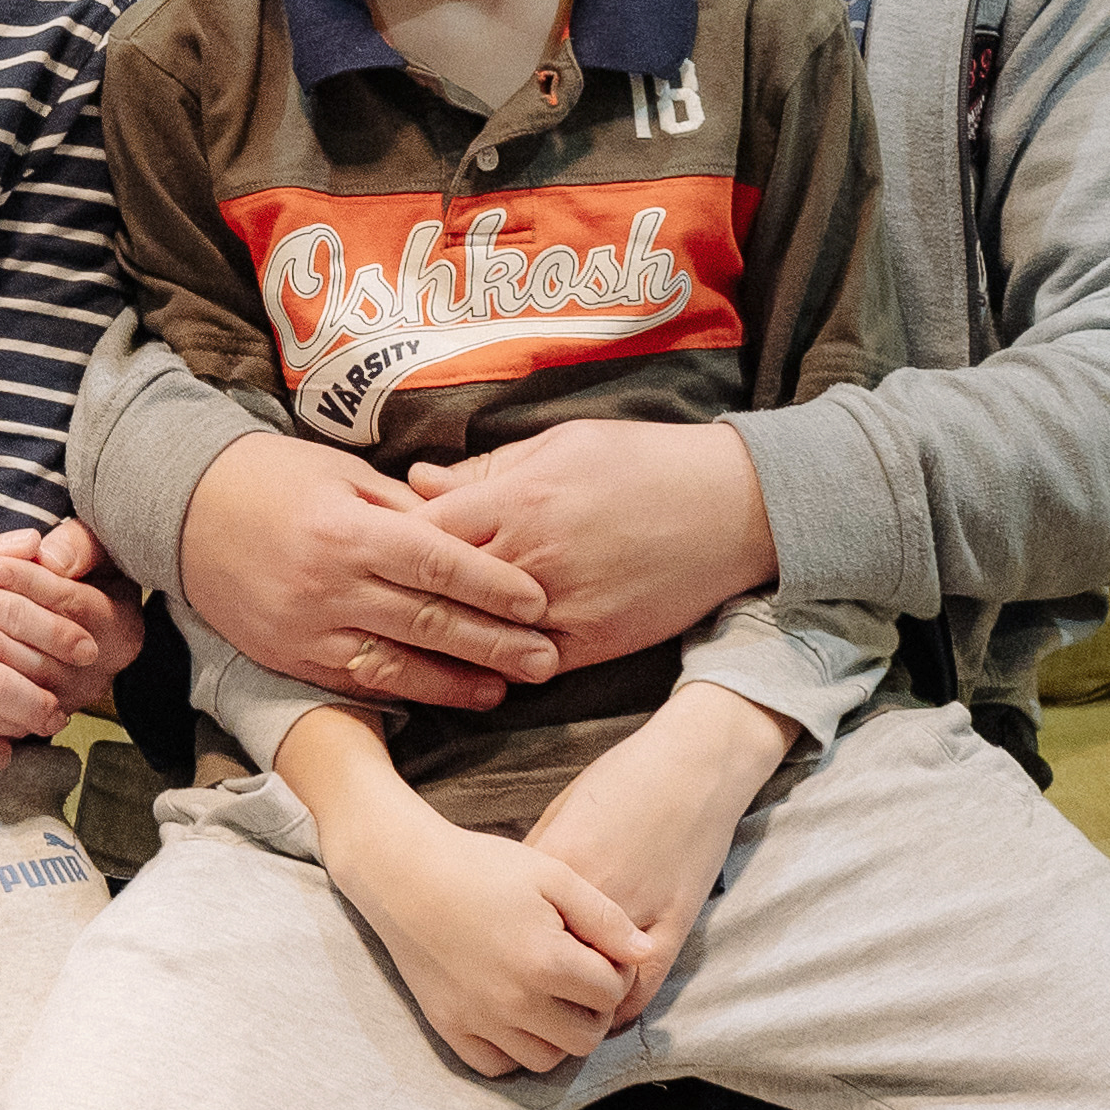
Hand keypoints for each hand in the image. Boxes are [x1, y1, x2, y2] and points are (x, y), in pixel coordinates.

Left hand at [0, 516, 148, 725]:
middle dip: (3, 635)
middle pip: (51, 653)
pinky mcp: (45, 717)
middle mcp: (101, 667)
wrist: (63, 606)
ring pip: (32, 687)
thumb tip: (50, 557)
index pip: (74, 604)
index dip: (29, 584)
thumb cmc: (76, 565)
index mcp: (120, 626)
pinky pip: (15, 724)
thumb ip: (75, 546)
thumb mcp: (88, 545)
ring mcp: (73, 696)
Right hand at [183, 433, 560, 715]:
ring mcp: (306, 629)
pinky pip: (354, 682)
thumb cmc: (273, 479)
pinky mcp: (287, 658)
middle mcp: (329, 587)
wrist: (183, 509)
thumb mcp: (344, 476)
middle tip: (546, 660)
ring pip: (394, 667)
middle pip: (427, 622)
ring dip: (455, 683)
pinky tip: (439, 696)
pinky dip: (402, 691)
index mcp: (348, 532)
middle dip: (493, 645)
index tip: (538, 603)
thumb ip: (406, 511)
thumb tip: (469, 538)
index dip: (493, 587)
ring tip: (502, 690)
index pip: (437, 564)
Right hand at [330, 799, 657, 1078]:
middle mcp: (515, 1001)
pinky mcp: (449, 1027)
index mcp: (546, 961)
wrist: (405, 874)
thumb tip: (644, 954)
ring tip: (549, 999)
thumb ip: (604, 917)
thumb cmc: (482, 866)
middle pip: (585, 1038)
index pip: (611, 994)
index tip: (598, 953)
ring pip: (545, 1060)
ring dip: (558, 1036)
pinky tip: (514, 1017)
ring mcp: (479, 1020)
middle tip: (579, 980)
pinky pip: (496, 1066)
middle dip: (593, 1011)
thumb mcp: (552, 874)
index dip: (615, 972)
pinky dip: (513, 1051)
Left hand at [405, 419, 776, 677]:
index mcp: (520, 499)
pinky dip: (496, 664)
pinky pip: (524, 666)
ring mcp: (564, 607)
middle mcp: (534, 557)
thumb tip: (418, 481)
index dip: (395, 542)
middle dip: (405, 593)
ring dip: (442, 637)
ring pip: (475, 637)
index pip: (424, 532)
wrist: (734, 508)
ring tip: (406, 638)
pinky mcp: (594, 643)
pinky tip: (474, 659)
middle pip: (439, 589)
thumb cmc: (646, 463)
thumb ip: (486, 469)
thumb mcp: (562, 443)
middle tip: (375, 600)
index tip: (381, 546)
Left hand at [515, 684, 796, 1025]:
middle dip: (532, 982)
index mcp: (557, 867)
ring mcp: (637, 918)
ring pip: (596, 987)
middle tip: (519, 994)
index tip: (492, 957)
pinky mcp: (676, 929)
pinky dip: (621, 1005)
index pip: (515, 927)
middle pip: (550, 964)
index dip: (501, 947)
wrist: (695, 764)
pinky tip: (605, 1009)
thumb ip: (538, 863)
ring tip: (560, 1009)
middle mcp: (593, 901)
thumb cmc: (625, 779)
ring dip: (578, 1003)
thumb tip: (513, 905)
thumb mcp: (563, 811)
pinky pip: (643, 988)